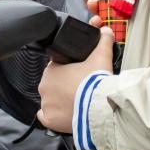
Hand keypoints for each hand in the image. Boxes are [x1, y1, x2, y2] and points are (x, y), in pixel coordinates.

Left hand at [37, 15, 114, 132]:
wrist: (99, 107)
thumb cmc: (96, 81)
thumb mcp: (101, 56)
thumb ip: (103, 40)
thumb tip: (105, 29)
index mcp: (51, 70)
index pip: (57, 68)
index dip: (69, 71)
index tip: (79, 76)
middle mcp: (44, 86)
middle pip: (54, 84)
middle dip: (65, 86)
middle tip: (81, 90)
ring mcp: (46, 104)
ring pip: (52, 100)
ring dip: (61, 101)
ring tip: (77, 103)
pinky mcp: (49, 120)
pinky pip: (47, 117)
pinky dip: (54, 117)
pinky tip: (64, 114)